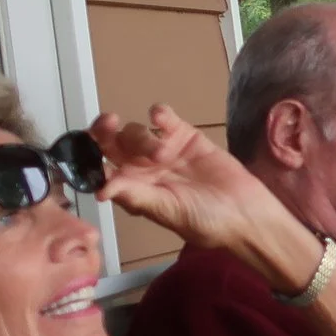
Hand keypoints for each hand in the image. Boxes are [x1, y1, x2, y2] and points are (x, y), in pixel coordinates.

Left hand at [91, 107, 315, 286]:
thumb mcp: (166, 210)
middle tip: (109, 123)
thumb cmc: (205, 220)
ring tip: (166, 153)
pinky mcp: (185, 137)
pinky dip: (159, 115)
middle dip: (105, 131)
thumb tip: (99, 190)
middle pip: (112, 144)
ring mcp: (163, 151)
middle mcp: (142, 170)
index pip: (100, 168)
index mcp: (132, 190)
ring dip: (143, 138)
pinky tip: (160, 117)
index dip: (90, 154)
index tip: (89, 144)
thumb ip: (135, 195)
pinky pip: (164, 120)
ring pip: (136, 132)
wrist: (246, 213)